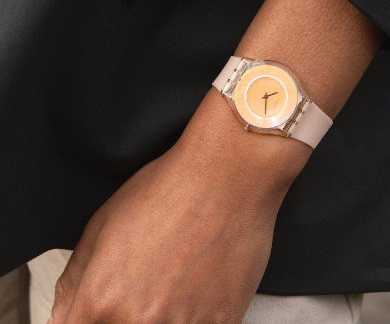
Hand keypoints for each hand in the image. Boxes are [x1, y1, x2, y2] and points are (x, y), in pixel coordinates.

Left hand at [50, 91, 309, 323]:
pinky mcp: (222, 322)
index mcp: (102, 299)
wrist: (225, 178)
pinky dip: (195, 313)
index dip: (94, 315)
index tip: (107, 305)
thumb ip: (75, 279)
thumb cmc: (169, 190)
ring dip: (165, 313)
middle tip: (148, 282)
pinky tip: (199, 281)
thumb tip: (67, 311)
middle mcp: (140, 321)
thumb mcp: (103, 222)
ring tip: (177, 277)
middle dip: (128, 312)